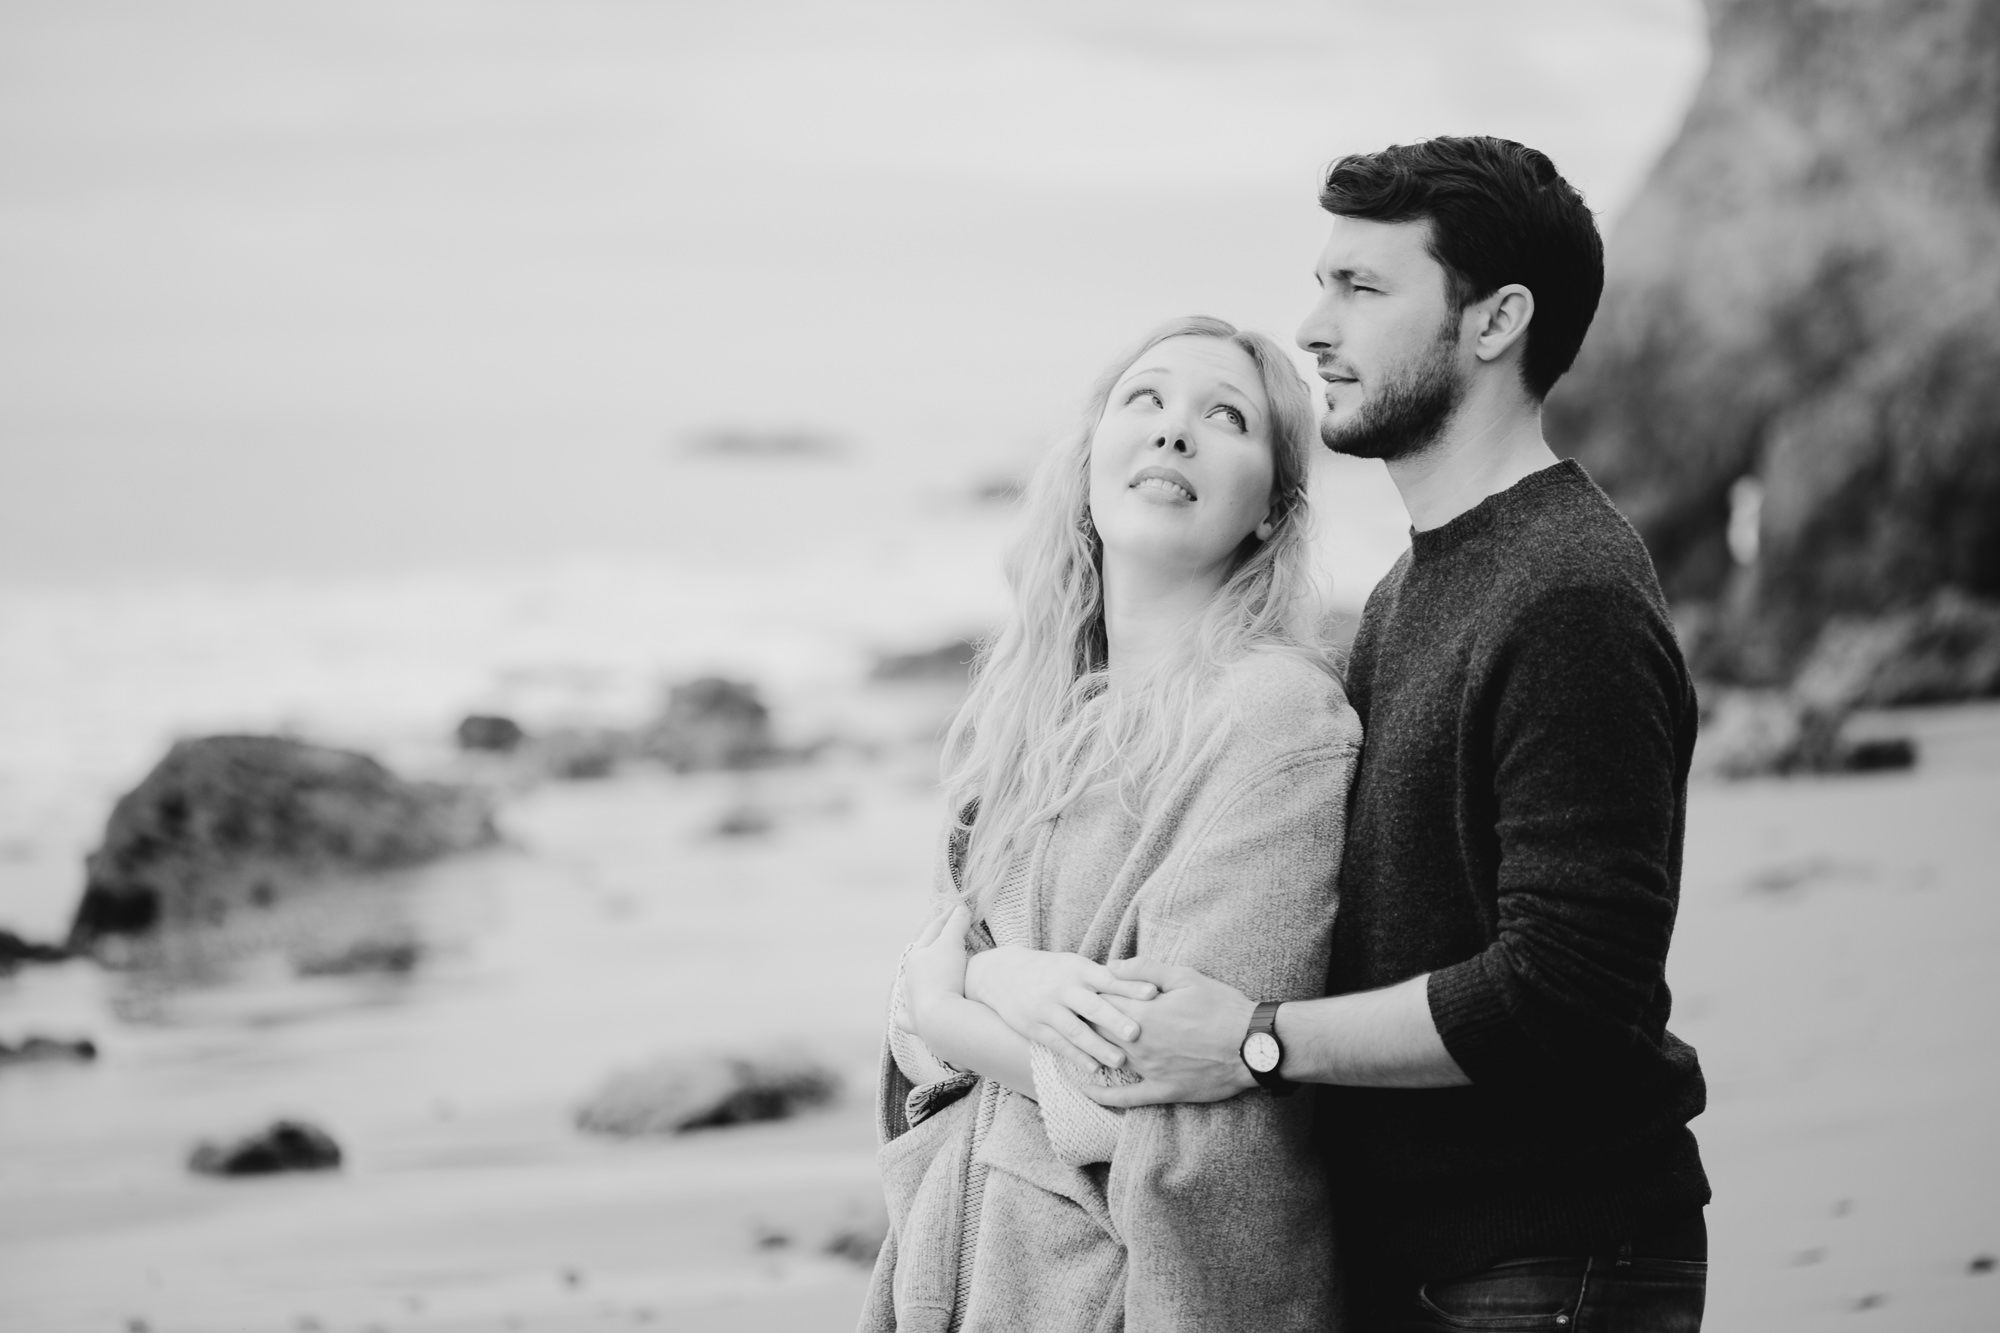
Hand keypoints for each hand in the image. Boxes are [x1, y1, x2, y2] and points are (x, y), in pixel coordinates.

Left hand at [899, 903, 972, 1036]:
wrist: (939, 1018)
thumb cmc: (944, 977)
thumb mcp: (952, 945)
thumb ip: (956, 925)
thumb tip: (960, 908)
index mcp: (916, 957)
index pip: (934, 931)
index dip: (948, 918)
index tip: (959, 908)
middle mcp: (908, 978)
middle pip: (920, 957)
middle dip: (932, 946)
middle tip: (945, 938)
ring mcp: (910, 1001)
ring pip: (909, 985)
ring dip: (917, 978)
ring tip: (927, 975)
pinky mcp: (914, 1023)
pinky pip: (904, 1016)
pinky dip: (905, 1010)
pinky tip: (909, 1009)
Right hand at [964, 945, 1158, 1072]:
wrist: (1002, 974)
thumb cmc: (1053, 971)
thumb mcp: (1076, 965)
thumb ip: (1105, 977)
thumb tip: (1148, 986)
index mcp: (1078, 969)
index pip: (1108, 978)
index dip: (1130, 986)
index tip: (1153, 994)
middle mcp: (1063, 987)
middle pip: (1092, 1005)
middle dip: (1114, 1019)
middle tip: (1136, 1034)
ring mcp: (1047, 1007)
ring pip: (1075, 1030)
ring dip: (1097, 1047)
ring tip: (1119, 1062)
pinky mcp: (1034, 1026)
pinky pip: (1057, 1044)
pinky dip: (1075, 1056)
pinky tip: (1092, 1068)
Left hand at [1084, 959, 1257, 1106]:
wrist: (1252, 1045)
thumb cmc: (1222, 1006)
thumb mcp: (1184, 976)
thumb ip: (1144, 969)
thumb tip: (1110, 965)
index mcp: (1143, 1013)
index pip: (1101, 1001)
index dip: (1090, 994)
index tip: (1081, 990)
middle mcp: (1139, 1044)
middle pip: (1097, 1030)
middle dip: (1085, 1020)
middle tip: (1073, 1012)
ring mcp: (1149, 1071)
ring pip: (1107, 1058)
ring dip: (1090, 1049)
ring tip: (1074, 1040)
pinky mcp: (1162, 1091)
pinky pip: (1125, 1098)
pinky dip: (1101, 1094)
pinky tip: (1085, 1089)